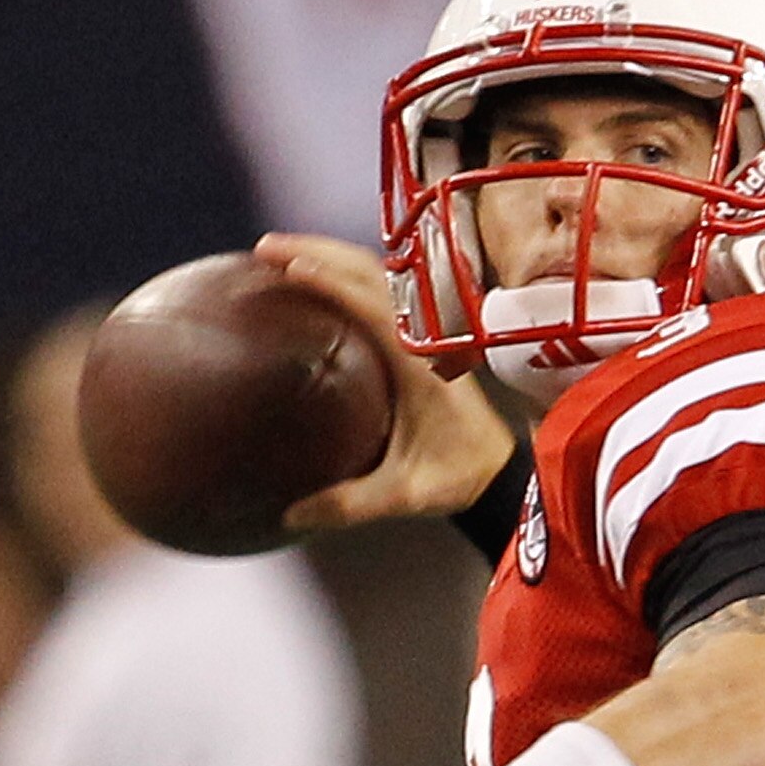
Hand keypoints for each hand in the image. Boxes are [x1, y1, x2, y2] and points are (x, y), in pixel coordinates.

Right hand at [257, 233, 515, 529]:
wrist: (499, 468)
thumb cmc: (456, 477)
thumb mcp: (402, 494)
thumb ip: (348, 505)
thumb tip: (289, 517)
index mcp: (419, 363)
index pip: (371, 306)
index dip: (330, 281)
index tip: (289, 266)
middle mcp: (422, 336)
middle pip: (369, 272)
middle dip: (317, 251)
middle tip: (264, 248)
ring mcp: (422, 332)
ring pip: (375, 274)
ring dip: (330, 256)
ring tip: (280, 254)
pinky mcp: (419, 338)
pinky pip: (380, 291)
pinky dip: (345, 275)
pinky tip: (314, 279)